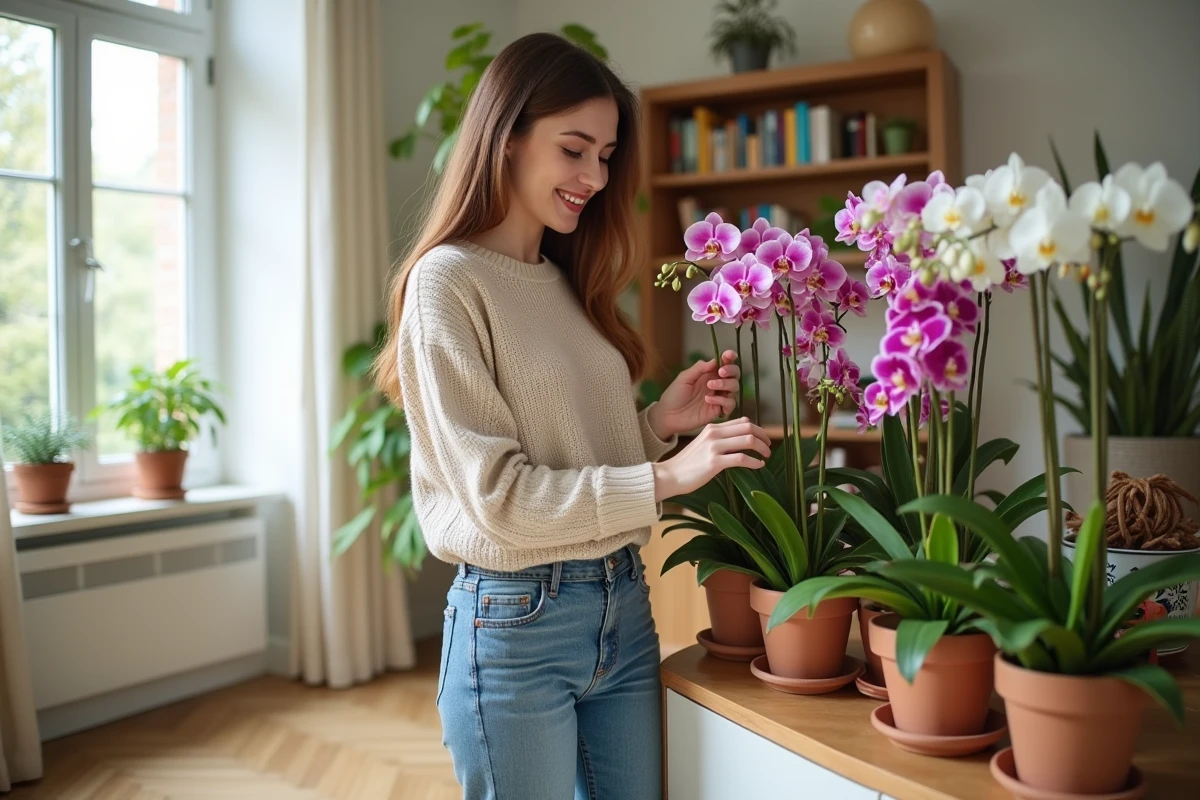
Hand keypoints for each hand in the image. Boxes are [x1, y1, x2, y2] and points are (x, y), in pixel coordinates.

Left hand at [649, 350, 741, 439]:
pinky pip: (730, 404)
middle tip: (721, 372)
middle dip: (731, 371)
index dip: (730, 358)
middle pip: (734, 375)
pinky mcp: (718, 411)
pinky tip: (708, 400)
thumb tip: (715, 360)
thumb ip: (700, 368)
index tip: (729, 355)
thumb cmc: (674, 395)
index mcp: (709, 374)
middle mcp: (717, 384)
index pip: (725, 364)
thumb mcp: (684, 377)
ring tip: (710, 386)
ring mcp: (719, 397)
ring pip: (734, 388)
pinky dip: (722, 400)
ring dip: (725, 384)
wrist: (668, 415)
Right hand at [652, 417, 771, 500]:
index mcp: (712, 427)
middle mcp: (714, 433)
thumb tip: (742, 433)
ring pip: (748, 440)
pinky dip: (754, 462)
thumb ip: (721, 437)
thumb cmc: (689, 463)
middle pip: (748, 428)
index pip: (743, 421)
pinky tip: (758, 465)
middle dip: (764, 437)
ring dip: (762, 448)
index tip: (765, 439)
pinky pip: (741, 458)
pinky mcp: (714, 462)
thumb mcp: (704, 443)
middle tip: (769, 447)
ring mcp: (714, 447)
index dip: (758, 429)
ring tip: (766, 456)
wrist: (670, 475)